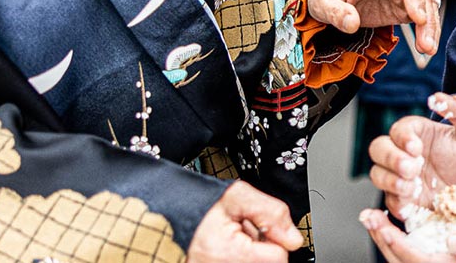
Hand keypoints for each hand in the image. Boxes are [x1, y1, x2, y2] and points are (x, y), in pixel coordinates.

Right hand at [188, 182, 302, 261]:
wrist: (162, 220)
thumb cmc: (193, 209)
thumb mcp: (235, 197)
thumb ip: (271, 212)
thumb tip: (293, 238)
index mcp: (228, 255)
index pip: (278, 256)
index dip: (272, 236)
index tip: (255, 225)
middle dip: (261, 246)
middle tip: (241, 230)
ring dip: (252, 253)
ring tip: (232, 240)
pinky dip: (240, 257)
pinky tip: (228, 249)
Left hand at [309, 0, 441, 55]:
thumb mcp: (321, 1)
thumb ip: (334, 11)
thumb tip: (351, 24)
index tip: (419, 18)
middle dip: (426, 18)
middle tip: (427, 45)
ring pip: (424, 5)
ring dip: (430, 27)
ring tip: (428, 49)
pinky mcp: (401, 8)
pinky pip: (420, 17)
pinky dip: (426, 31)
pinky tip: (426, 47)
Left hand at [359, 196, 455, 262]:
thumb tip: (453, 244)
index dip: (404, 248)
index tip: (388, 229)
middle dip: (386, 242)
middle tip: (369, 218)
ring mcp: (446, 260)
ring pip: (407, 259)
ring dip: (387, 240)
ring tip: (371, 218)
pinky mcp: (441, 252)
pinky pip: (413, 250)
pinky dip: (396, 238)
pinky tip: (387, 222)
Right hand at [368, 93, 455, 212]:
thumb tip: (436, 97)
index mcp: (417, 133)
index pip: (398, 129)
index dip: (403, 138)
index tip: (417, 147)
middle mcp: (404, 153)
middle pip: (378, 149)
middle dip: (391, 158)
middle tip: (411, 168)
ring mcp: (402, 177)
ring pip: (377, 175)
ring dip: (389, 180)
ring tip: (411, 186)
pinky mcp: (405, 200)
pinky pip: (390, 201)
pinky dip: (396, 202)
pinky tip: (411, 203)